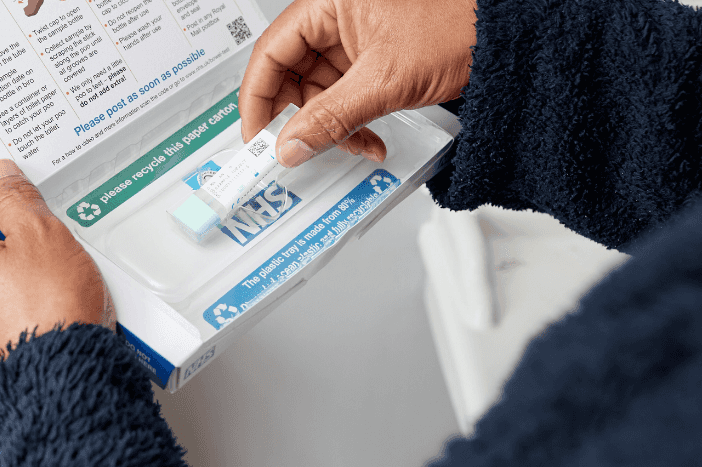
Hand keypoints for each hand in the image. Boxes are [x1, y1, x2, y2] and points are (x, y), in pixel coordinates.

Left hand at [0, 159, 115, 375]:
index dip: (7, 190)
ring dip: (37, 266)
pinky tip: (65, 299)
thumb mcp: (39, 233)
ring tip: (67, 271)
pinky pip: (18, 306)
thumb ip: (17, 198)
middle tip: (58, 233)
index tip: (33, 189)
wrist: (66, 379)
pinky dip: (40, 297)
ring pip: (7, 275)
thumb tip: (1, 175)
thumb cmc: (49, 312)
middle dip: (26, 232)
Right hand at [239, 0, 475, 165]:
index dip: (258, 99)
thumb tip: (290, 146)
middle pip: (291, 74)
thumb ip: (330, 118)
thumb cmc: (460, 26)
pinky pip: (344, 94)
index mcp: (327, 1)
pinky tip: (367, 139)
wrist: (510, 36)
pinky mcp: (371, 56)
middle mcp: (335, 15)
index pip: (270, 52)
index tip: (257, 137)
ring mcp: (353, 36)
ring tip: (355, 146)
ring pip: (318, 90)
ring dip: (331, 127)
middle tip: (300, 151)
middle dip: (301, 119)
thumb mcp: (385, 80)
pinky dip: (351, 122)